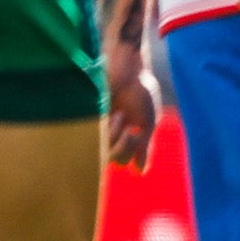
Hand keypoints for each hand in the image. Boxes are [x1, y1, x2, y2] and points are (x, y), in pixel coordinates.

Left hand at [101, 40, 160, 170]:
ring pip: (103, 151)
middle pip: (115, 160)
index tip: (138, 136)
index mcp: (128, 136)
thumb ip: (144, 147)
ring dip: (115, 135)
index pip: (126, 160)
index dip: (132, 153)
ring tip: (119, 115)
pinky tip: (111, 114)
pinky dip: (107, 129)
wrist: (127, 68)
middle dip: (124, 146)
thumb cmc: (140, 91)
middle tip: (130, 129)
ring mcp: (101, 127)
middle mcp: (112, 135)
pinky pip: (95, 138)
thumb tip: (139, 172)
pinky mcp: (90, 120)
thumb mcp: (148, 122)